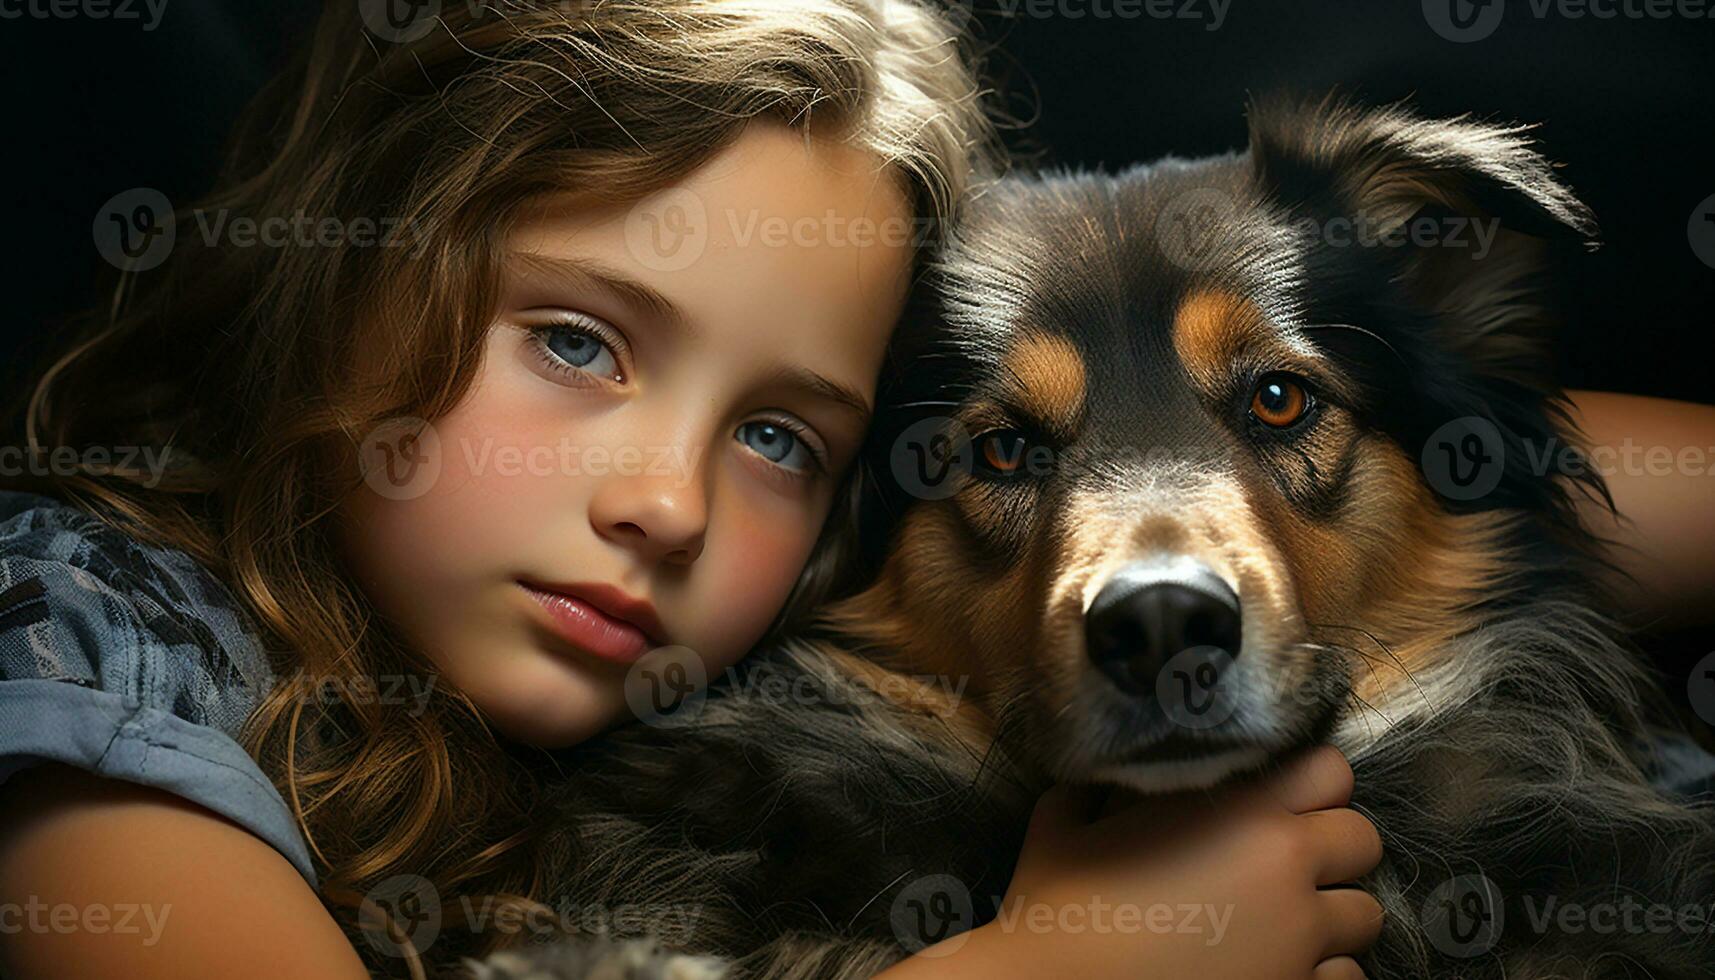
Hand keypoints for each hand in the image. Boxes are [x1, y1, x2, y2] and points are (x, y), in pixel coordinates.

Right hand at [979, 745, 1383, 978]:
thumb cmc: (1057, 906)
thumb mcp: (1065, 820)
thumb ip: (1107, 786)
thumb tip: (1115, 772)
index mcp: (1237, 807)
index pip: (1331, 770)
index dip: (1310, 784)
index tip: (1281, 803)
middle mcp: (1283, 864)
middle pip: (1363, 839)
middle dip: (1331, 851)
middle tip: (1285, 867)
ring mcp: (1299, 937)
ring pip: (1366, 915)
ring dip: (1331, 917)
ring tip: (1287, 927)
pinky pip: (1350, 978)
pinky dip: (1324, 973)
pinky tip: (1283, 970)